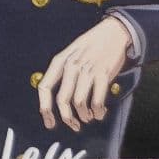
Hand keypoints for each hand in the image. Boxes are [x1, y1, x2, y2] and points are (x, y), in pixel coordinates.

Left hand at [36, 17, 130, 131]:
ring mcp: (87, 70)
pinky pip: (97, 100)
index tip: (49, 122)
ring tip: (88, 117)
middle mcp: (71, 66)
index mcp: (60, 61)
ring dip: (84, 115)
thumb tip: (58, 99)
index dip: (45, 108)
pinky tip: (99, 112)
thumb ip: (62, 72)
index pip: (44, 87)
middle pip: (62, 99)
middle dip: (67, 117)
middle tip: (73, 126)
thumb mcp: (70, 54)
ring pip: (79, 102)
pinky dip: (98, 111)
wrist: (113, 32)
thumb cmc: (91, 46)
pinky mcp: (103, 74)